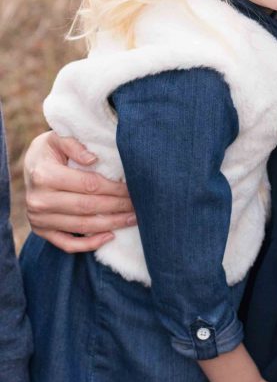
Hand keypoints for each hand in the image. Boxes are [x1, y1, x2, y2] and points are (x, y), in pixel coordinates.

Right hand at [24, 130, 135, 251]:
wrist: (30, 165)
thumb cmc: (50, 149)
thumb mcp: (58, 138)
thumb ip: (75, 145)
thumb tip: (93, 159)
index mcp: (45, 175)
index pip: (89, 185)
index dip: (115, 189)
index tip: (134, 189)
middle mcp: (39, 200)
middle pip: (88, 207)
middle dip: (118, 207)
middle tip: (140, 206)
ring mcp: (38, 218)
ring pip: (81, 226)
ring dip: (110, 225)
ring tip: (133, 219)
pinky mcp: (40, 230)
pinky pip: (66, 243)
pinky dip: (88, 244)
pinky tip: (110, 237)